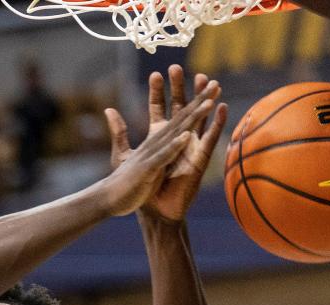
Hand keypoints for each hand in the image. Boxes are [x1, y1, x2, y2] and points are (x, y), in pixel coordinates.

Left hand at [107, 66, 226, 222]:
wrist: (152, 211)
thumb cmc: (140, 187)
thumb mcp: (124, 155)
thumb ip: (119, 132)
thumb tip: (109, 109)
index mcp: (159, 137)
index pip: (159, 108)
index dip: (158, 92)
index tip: (155, 74)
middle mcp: (177, 139)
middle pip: (180, 107)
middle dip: (181, 88)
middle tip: (179, 68)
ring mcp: (190, 147)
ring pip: (199, 118)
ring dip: (203, 100)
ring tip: (207, 80)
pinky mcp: (199, 159)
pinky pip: (211, 139)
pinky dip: (216, 123)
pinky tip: (220, 107)